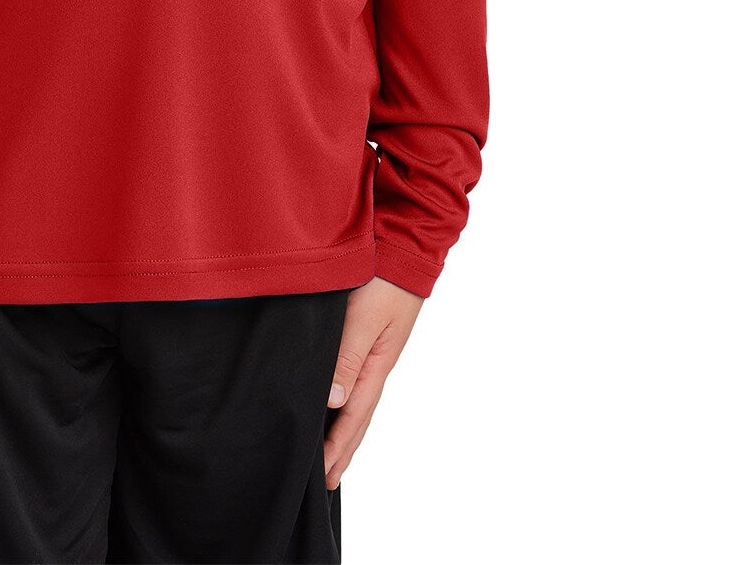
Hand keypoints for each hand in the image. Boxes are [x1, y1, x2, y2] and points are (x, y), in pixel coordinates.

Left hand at [323, 276, 424, 489]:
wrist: (405, 248)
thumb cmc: (384, 280)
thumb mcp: (363, 319)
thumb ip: (347, 358)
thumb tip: (334, 401)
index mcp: (375, 365)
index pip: (352, 417)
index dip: (337, 447)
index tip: (324, 476)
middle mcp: (376, 363)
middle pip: (358, 417)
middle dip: (343, 448)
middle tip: (329, 479)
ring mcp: (375, 350)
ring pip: (357, 400)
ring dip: (345, 428)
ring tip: (332, 452)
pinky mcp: (370, 335)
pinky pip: (356, 378)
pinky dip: (346, 400)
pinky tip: (337, 401)